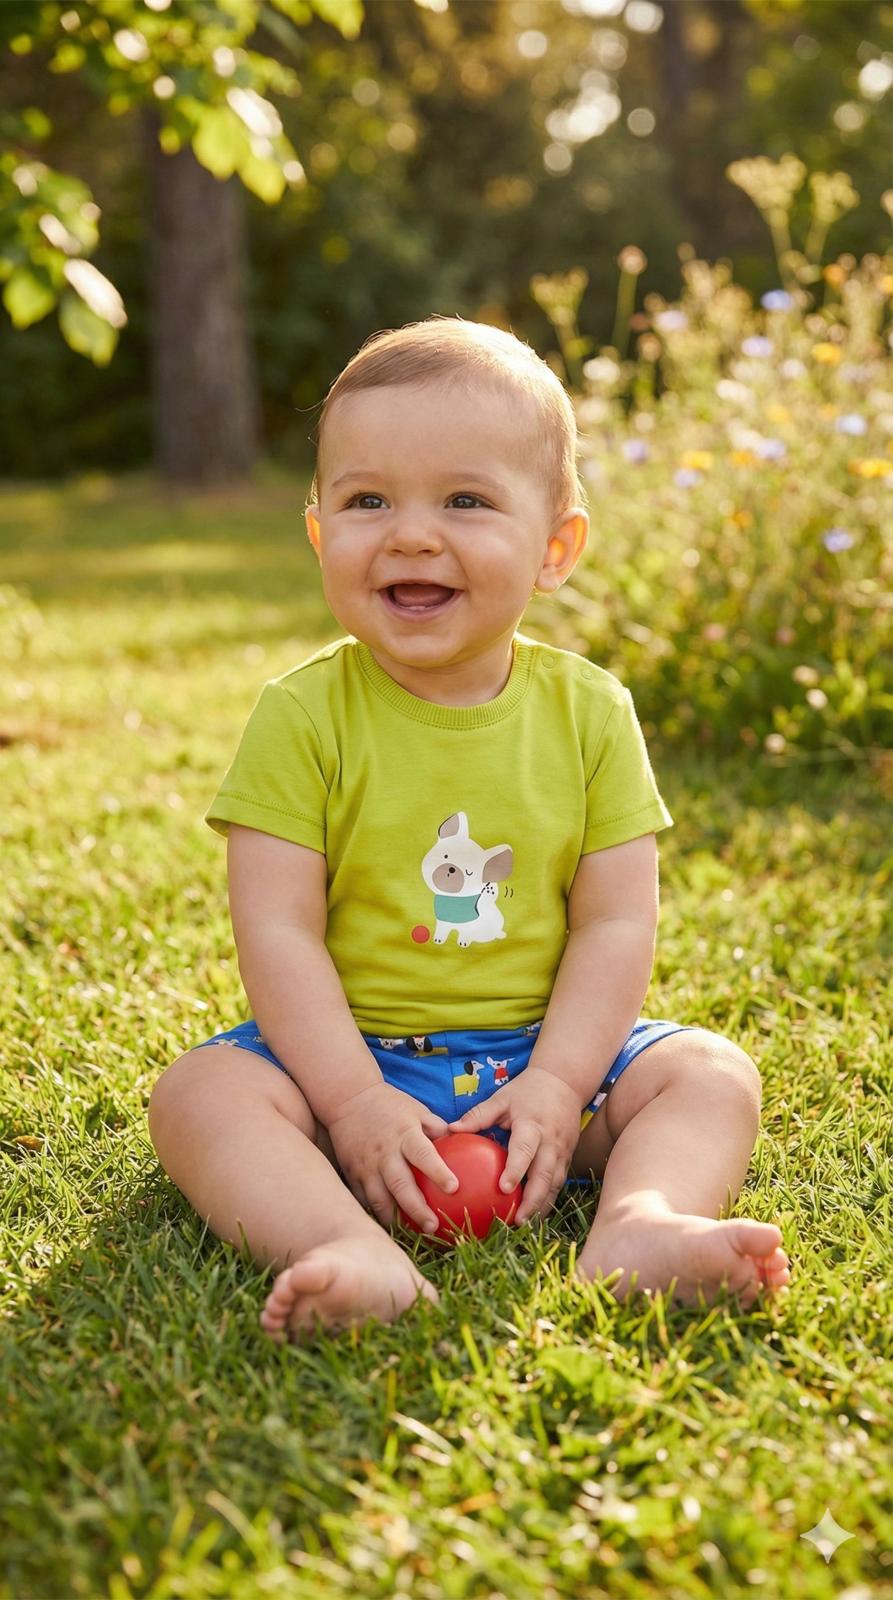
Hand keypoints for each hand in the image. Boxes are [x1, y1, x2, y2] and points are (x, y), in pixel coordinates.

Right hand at [326, 1081, 459, 1233]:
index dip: (438, 1172)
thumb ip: (437, 1129)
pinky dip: (377, 1214)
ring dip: (396, 1219)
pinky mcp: (352, 1174)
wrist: (347, 1099)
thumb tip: (462, 1143)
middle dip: (417, 1209)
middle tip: (434, 1227)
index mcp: (404, 1135)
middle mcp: (385, 1153)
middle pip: (401, 1185)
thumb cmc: (389, 1105)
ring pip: (379, 1199)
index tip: (454, 1188)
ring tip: (413, 1235)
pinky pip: (364, 1200)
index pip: (423, 1155)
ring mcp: (366, 1166)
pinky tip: (391, 1227)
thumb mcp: (416, 1110)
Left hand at [448, 1067, 581, 1223]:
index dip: (516, 1169)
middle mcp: (551, 1142)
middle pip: (546, 1175)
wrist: (564, 1083)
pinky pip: (558, 1183)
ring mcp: (563, 1152)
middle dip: (533, 1200)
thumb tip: (450, 1130)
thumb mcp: (502, 1098)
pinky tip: (532, 1216)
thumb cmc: (528, 1091)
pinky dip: (547, 1200)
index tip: (503, 1188)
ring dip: (541, 1206)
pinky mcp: (568, 1158)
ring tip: (524, 1226)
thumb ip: (478, 1115)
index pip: (525, 1150)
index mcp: (533, 1125)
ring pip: (555, 1184)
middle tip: (517, 1221)